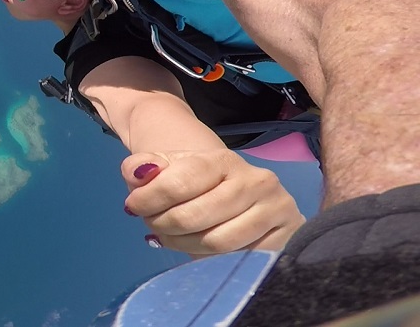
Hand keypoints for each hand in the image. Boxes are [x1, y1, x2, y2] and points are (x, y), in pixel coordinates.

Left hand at [121, 149, 305, 255]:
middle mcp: (256, 181)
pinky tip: (198, 250)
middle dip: (164, 224)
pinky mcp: (287, 238)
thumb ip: (142, 166)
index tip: (133, 206)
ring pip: (217, 243)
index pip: (180, 181)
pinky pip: (239, 260)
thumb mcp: (166, 168)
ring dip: (183, 245)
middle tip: (152, 226)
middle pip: (195, 216)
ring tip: (171, 238)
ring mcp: (276, 210)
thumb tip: (137, 174)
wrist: (237, 192)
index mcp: (223, 160)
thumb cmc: (195, 181)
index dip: (150, 198)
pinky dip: (210, 259)